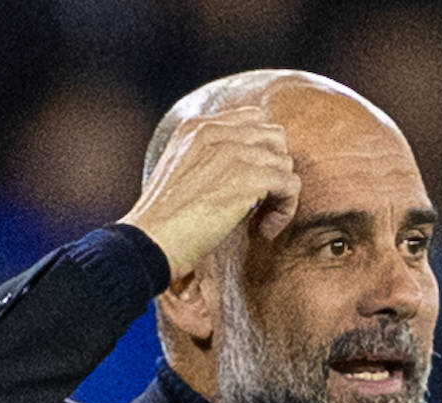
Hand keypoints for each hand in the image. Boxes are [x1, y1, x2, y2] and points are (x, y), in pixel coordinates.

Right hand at [118, 106, 300, 281]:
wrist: (150, 242)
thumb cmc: (164, 222)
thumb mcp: (180, 174)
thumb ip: (208, 159)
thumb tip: (248, 171)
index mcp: (196, 127)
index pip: (252, 120)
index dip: (260, 154)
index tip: (249, 187)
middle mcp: (215, 132)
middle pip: (275, 137)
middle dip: (275, 170)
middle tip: (261, 203)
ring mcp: (233, 152)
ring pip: (285, 162)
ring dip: (281, 195)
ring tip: (262, 221)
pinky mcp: (248, 178)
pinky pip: (290, 185)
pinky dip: (285, 211)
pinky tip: (265, 230)